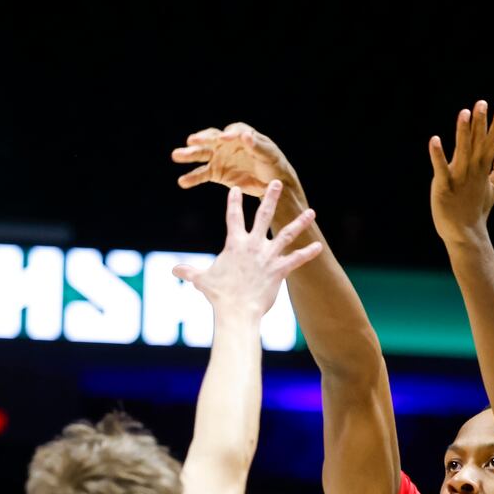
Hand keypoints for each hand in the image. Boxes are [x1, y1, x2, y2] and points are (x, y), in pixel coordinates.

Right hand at [173, 123, 301, 200]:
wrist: (271, 184)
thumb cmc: (273, 165)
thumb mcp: (269, 155)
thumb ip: (257, 146)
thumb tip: (246, 136)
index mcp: (242, 135)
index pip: (232, 131)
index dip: (228, 134)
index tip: (224, 138)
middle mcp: (227, 144)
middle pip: (212, 139)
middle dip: (201, 140)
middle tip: (191, 141)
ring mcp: (220, 157)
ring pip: (202, 154)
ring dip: (189, 154)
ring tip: (176, 155)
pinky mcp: (216, 173)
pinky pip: (202, 174)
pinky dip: (192, 178)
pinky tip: (182, 182)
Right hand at [175, 182, 321, 321]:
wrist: (236, 311)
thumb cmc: (219, 295)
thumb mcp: (202, 280)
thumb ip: (189, 272)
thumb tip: (174, 270)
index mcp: (234, 244)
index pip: (233, 217)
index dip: (234, 202)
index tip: (236, 188)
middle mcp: (252, 246)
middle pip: (263, 216)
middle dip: (270, 198)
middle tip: (277, 183)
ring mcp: (267, 257)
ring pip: (286, 234)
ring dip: (299, 222)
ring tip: (311, 211)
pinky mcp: (279, 270)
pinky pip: (296, 259)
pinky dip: (307, 253)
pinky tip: (319, 246)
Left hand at [428, 100, 493, 246]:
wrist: (464, 233)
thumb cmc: (476, 210)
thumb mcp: (493, 189)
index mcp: (483, 169)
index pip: (493, 143)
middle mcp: (473, 170)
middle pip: (479, 142)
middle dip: (481, 122)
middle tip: (482, 103)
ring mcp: (458, 177)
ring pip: (462, 149)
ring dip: (463, 131)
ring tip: (464, 112)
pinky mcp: (443, 185)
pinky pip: (440, 167)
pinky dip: (437, 154)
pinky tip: (435, 139)